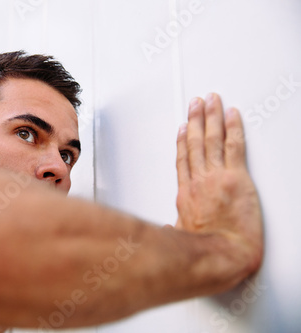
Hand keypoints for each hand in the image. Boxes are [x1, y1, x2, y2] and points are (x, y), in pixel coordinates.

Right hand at [175, 93, 262, 273]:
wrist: (221, 255)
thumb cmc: (204, 250)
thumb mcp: (180, 239)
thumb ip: (174, 229)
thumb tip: (168, 230)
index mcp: (186, 194)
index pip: (183, 160)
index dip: (183, 141)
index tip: (183, 129)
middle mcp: (198, 181)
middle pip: (195, 143)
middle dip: (196, 120)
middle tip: (197, 104)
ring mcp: (217, 177)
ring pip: (211, 139)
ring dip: (211, 117)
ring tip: (212, 101)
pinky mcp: (237, 178)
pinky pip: (234, 146)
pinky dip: (233, 128)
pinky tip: (233, 115)